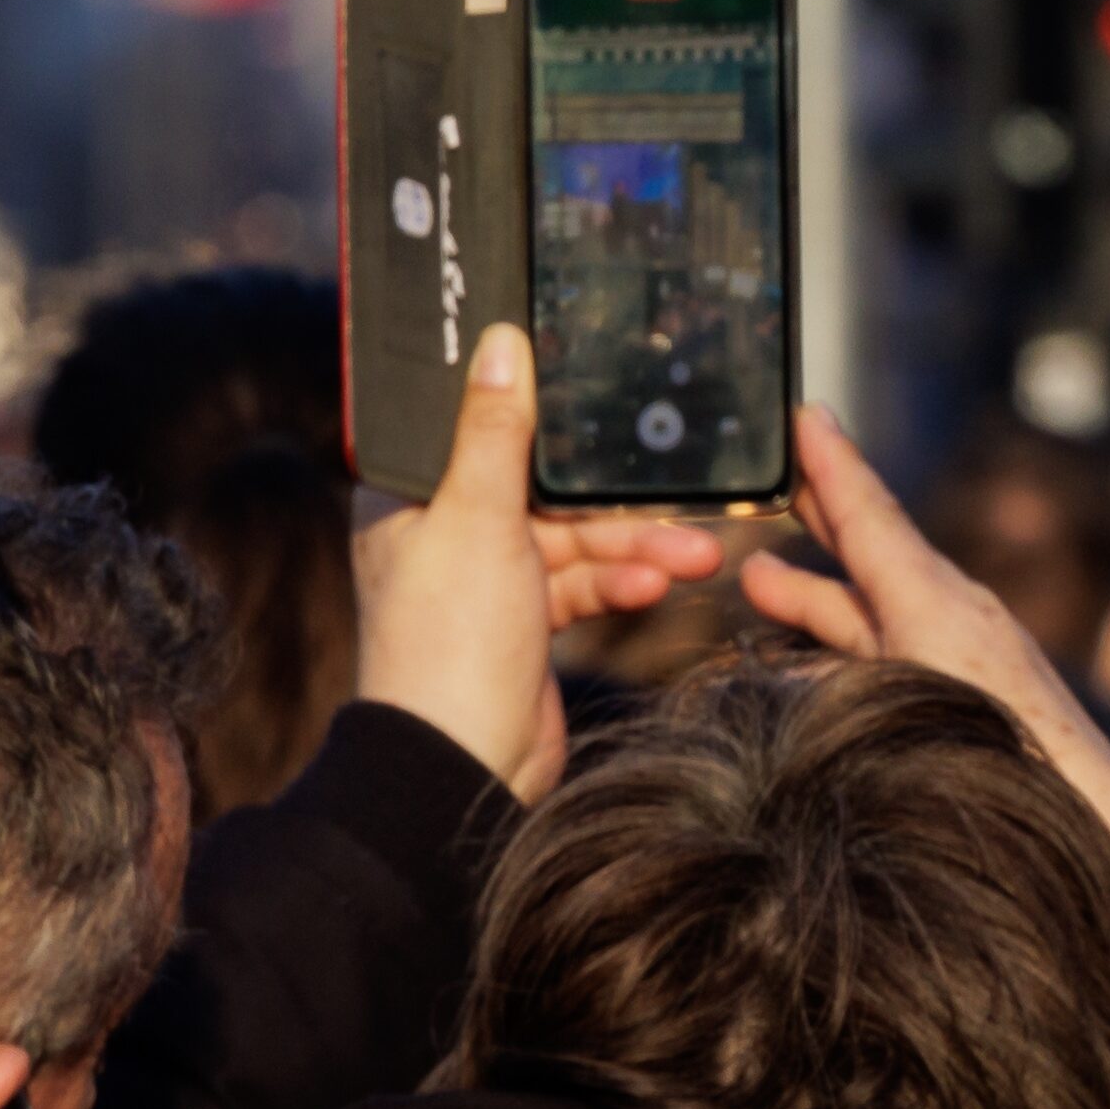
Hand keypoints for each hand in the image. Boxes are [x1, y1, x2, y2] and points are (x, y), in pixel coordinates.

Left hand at [350, 326, 727, 800]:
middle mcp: (444, 534)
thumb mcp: (478, 519)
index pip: (481, 432)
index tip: (599, 393)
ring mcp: (487, 581)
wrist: (465, 765)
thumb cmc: (448, 644)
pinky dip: (620, 583)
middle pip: (546, 490)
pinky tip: (658, 587)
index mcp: (412, 500)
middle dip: (617, 501)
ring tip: (697, 556)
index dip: (540, 413)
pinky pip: (583, 584)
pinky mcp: (524, 622)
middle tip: (683, 495)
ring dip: (636, 547)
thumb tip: (500, 343)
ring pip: (576, 540)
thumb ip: (496, 431)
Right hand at [736, 408, 1109, 839]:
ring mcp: (961, 662)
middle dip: (819, 518)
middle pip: (870, 556)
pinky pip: (889, 660)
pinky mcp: (967, 703)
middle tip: (775, 479)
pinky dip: (842, 651)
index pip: (872, 517)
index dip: (832, 466)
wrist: (1099, 824)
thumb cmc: (1008, 760)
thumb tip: (783, 615)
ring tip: (758, 579)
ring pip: (872, 613)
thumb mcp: (911, 686)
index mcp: (937, 602)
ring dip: (814, 593)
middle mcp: (951, 618)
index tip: (805, 414)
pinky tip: (812, 669)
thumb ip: (843, 648)